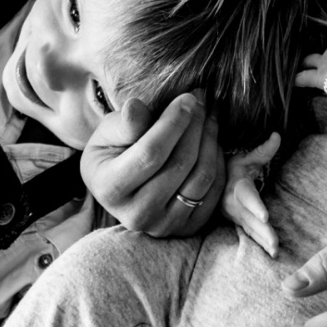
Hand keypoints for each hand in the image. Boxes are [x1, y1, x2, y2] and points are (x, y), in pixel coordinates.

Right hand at [81, 93, 224, 236]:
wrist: (120, 184)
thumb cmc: (113, 151)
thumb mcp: (109, 133)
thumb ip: (125, 123)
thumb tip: (136, 107)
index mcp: (110, 188)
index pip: (151, 153)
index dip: (174, 122)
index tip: (188, 98)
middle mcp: (136, 214)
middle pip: (181, 164)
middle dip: (196, 126)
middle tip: (202, 101)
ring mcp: (164, 225)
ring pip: (201, 177)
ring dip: (211, 140)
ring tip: (209, 117)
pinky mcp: (187, 228)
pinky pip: (214, 191)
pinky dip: (218, 162)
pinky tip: (211, 141)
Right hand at [222, 132, 280, 256]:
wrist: (209, 182)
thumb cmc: (230, 167)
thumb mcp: (245, 157)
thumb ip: (263, 150)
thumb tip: (277, 135)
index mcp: (236, 187)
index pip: (247, 196)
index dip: (255, 206)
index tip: (265, 216)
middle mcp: (234, 204)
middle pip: (250, 219)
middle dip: (262, 232)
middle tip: (275, 243)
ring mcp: (235, 216)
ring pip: (250, 230)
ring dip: (263, 241)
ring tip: (276, 251)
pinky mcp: (238, 223)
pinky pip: (250, 235)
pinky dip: (260, 244)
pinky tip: (272, 254)